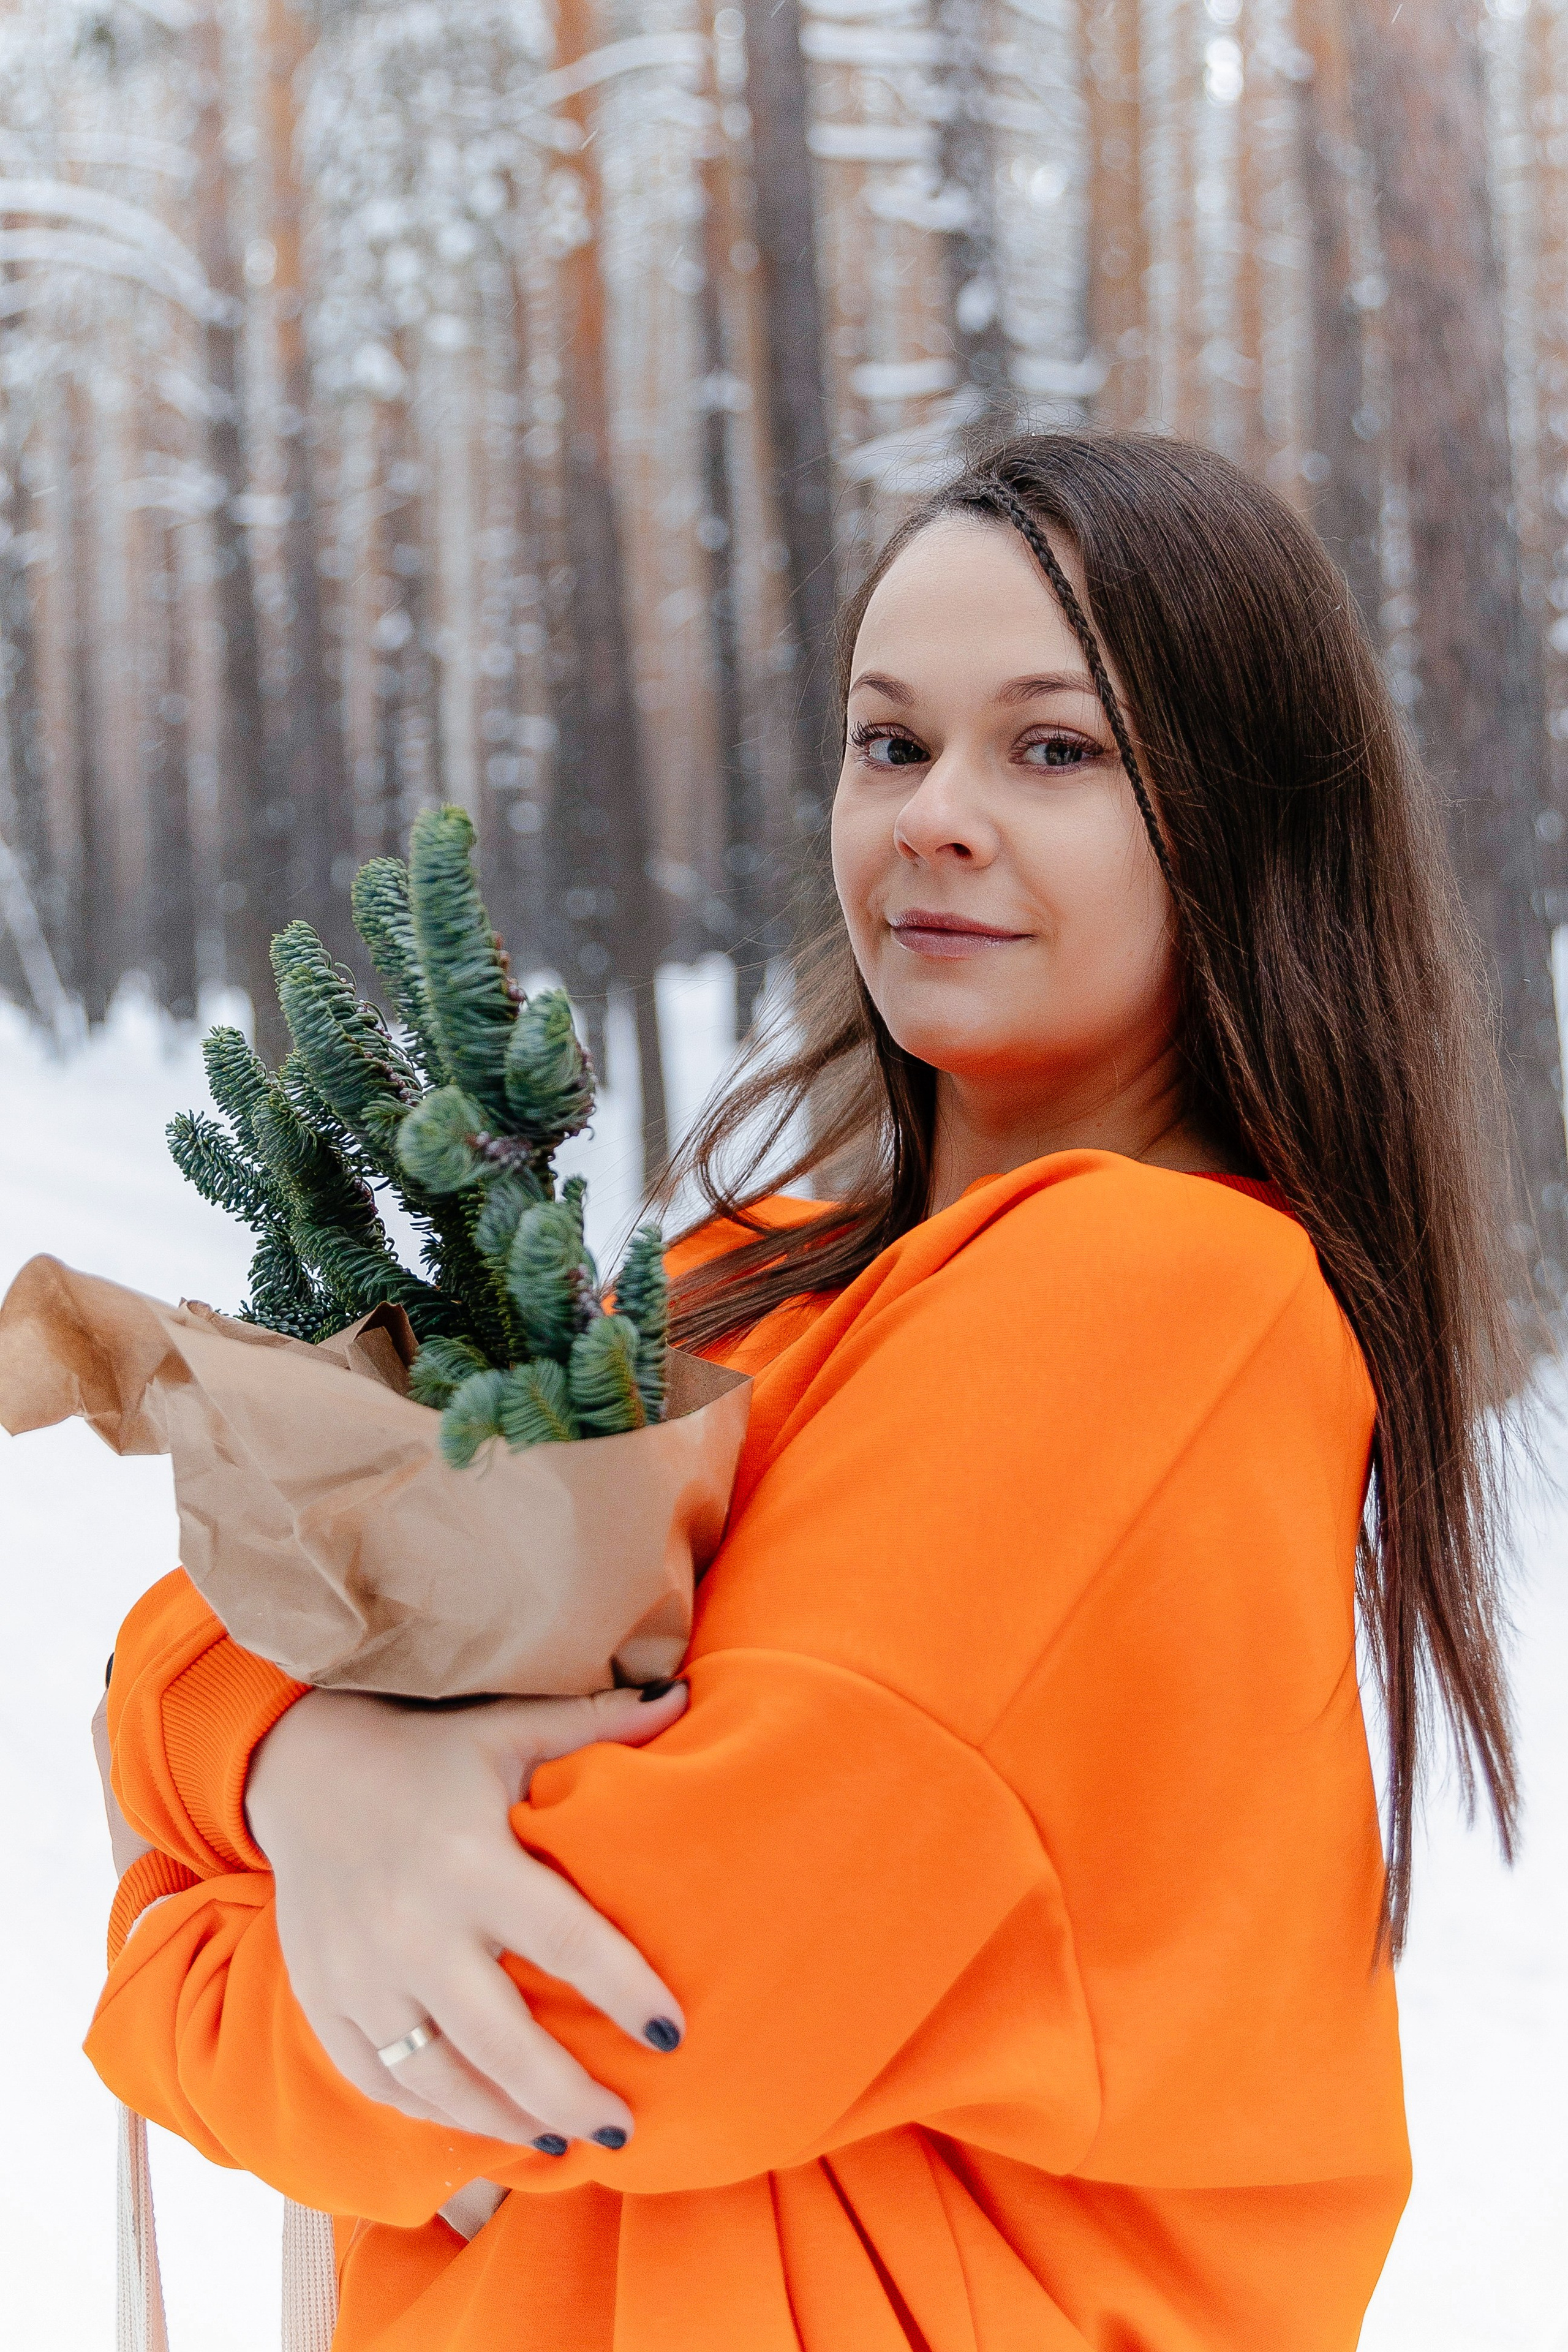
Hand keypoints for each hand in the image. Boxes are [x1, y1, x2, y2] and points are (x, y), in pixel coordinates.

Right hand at [244, 1680, 688, 2153]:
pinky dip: (435, 2112)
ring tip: (565, 2141)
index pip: (565, 1939)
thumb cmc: (425, 1750)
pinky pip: (381, 2080)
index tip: (674, 2035)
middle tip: (625, 2129)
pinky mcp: (323, 2000)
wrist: (299, 1769)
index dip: (624, 1990)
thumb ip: (595, 1721)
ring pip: (440, 2077)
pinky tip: (484, 2123)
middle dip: (569, 2094)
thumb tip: (683, 1696)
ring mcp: (361, 1974)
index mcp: (469, 1860)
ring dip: (507, 2120)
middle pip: (502, 2038)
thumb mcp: (507, 1728)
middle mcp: (413, 1927)